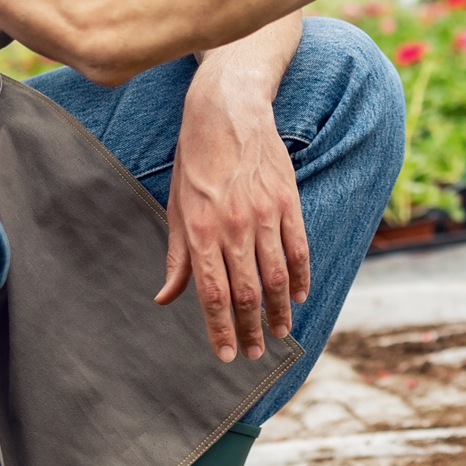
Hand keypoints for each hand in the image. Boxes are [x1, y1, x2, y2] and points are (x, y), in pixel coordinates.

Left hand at [155, 64, 309, 361]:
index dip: (220, 329)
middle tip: (254, 354)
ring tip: (279, 333)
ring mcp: (264, 213)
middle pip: (246, 292)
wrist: (227, 110)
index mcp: (200, 230)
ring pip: (275, 276)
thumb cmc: (195, 160)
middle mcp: (233, 226)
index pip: (212, 294)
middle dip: (250, 329)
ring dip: (278, 311)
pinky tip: (297, 296)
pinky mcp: (288, 200)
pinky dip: (300, 277)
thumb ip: (176, 256)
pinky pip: (298, 248)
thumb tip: (165, 299)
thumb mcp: (176, 206)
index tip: (225, 355)